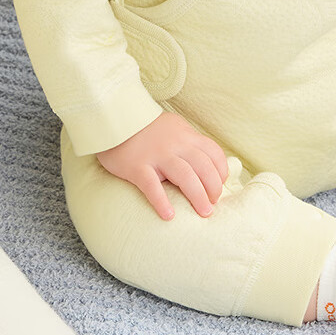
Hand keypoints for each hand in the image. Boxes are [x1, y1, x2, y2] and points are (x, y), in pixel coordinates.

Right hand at [97, 111, 228, 219]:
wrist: (114, 119)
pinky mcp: (137, 166)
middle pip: (203, 166)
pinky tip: (169, 215)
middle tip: (213, 205)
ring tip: (203, 212)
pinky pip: (152, 186)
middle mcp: (175, 144)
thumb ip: (188, 142)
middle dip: (213, 187)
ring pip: (185, 176)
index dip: (221, 171)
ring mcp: (156, 155)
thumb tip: (207, 164)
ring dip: (197, 196)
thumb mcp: (174, 128)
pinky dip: (161, 201)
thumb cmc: (146, 129)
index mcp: (186, 135)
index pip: (213, 152)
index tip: (220, 185)